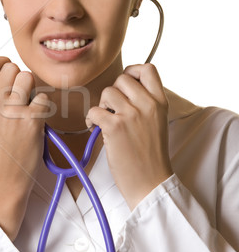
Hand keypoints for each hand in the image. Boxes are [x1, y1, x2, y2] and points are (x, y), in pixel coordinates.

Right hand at [0, 57, 51, 239]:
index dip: (2, 63)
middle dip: (20, 79)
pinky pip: (44, 99)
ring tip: (29, 109)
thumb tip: (5, 78)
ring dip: (33, 91)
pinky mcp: (32, 119)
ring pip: (29, 78)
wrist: (1, 180)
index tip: (8, 72)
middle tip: (21, 97)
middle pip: (13, 67)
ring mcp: (12, 110)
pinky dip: (44, 109)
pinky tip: (36, 122)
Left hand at [86, 63, 172, 209]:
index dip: (132, 72)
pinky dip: (91, 120)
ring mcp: (131, 115)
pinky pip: (94, 110)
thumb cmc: (150, 155)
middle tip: (113, 111)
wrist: (151, 182)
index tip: (125, 86)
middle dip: (113, 93)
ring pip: (107, 92)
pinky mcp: (115, 126)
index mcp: (161, 102)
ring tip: (105, 122)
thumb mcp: (156, 122)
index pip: (148, 69)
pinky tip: (96, 130)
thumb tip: (122, 90)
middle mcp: (148, 105)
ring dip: (102, 106)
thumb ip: (144, 103)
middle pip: (122, 79)